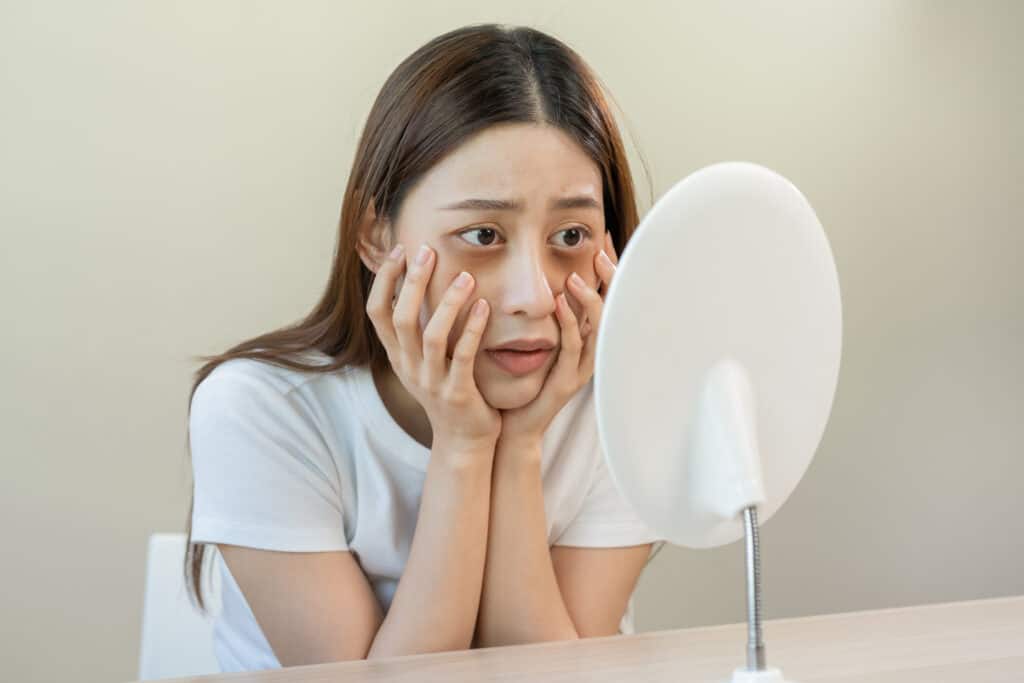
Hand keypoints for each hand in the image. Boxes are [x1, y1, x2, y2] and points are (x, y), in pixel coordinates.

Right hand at [366, 243, 501, 452]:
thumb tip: (417, 282)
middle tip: (428, 251)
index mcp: (398, 356)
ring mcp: (432, 382)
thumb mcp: (424, 360)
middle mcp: (409, 367)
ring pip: (432, 337)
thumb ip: (419, 328)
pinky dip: (473, 330)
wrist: (464, 441)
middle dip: (412, 282)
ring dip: (448, 303)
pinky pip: (463, 357)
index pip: (377, 312)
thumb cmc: (449, 390)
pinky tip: (484, 307)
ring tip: (467, 277)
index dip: (384, 280)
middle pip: (401, 318)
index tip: (399, 250)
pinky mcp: (458, 393)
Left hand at [498, 231, 618, 448]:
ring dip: (588, 300)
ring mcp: (581, 368)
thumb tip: (543, 274)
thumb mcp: (539, 340)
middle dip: (610, 281)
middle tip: (600, 253)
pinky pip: (572, 346)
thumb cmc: (523, 381)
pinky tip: (559, 304)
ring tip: (575, 277)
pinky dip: (568, 323)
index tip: (605, 243)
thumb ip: (546, 314)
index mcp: (586, 342)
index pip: (607, 300)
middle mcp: (591, 353)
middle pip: (613, 311)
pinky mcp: (566, 381)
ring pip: (597, 327)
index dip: (609, 273)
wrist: (513, 426)